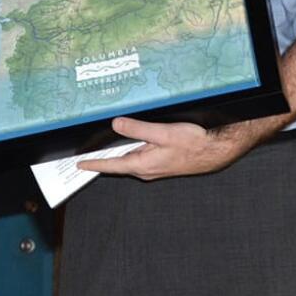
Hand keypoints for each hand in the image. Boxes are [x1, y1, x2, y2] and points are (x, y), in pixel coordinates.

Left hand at [76, 116, 255, 180]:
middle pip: (117, 164)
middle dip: (101, 159)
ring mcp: (154, 167)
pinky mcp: (161, 162)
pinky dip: (129, 150)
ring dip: (115, 155)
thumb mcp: (163, 133)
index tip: (79, 165)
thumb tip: (115, 125)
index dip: (94, 164)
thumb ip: (138, 129)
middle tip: (84, 154)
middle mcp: (146, 170)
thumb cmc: (193, 143)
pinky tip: (127, 141)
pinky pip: (139, 157)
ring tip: (99, 147)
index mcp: (143, 165)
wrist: (215, 152)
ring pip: (129, 160)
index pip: (111, 166)